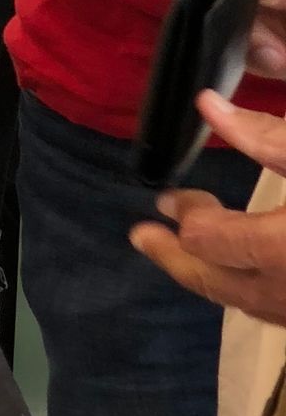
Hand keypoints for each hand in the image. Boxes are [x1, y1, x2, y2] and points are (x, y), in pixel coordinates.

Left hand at [131, 93, 285, 319]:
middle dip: (175, 258)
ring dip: (209, 276)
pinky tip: (236, 271)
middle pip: (215, 283)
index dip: (185, 214)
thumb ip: (267, 136)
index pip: (208, 241)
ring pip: (244, 303)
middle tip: (143, 236)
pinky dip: (244, 289)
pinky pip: (270, 309)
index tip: (168, 198)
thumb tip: (208, 106)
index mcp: (281, 250)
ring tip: (180, 250)